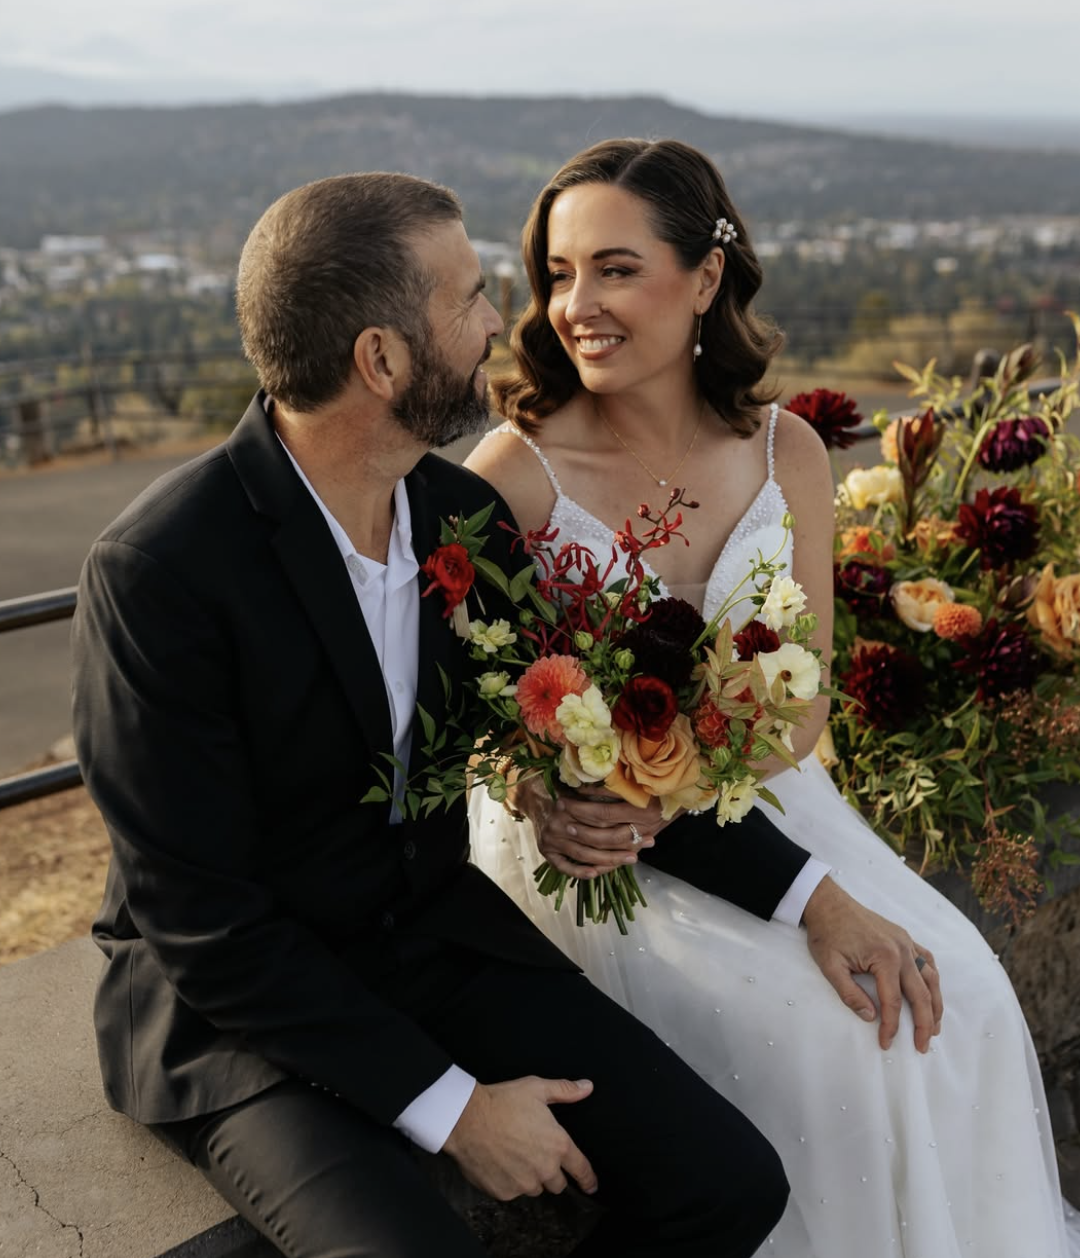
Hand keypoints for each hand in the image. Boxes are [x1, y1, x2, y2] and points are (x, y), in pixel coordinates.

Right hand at [442, 1076, 597, 1200]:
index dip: (588, 1179)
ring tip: (515, 1156)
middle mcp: (544, 1169)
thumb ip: (565, 1090)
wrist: (466, 1119)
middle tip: (536, 1155)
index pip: (581, 1169)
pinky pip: (513, 1192)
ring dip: (530, 1178)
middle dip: (551, 1173)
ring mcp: (524, 1184)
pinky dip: (510, 1182)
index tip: (591, 1185)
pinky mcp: (504, 1193)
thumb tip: (587, 1087)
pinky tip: (500, 1163)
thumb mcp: (537, 1089)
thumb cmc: (502, 1102)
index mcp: (557, 1145)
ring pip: (535, 1188)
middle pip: (558, 1184)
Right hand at [511, 777, 661, 877]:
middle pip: (596, 838)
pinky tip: (596, 873)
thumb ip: (601, 796)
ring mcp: (551, 838)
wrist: (535, 797)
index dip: (625, 824)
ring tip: (632, 859)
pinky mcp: (545, 850)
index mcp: (569, 804)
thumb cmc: (564, 792)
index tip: (647, 827)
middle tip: (647, 843)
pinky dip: (580, 871)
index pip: (602, 818)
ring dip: (610, 859)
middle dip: (624, 843)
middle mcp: (559, 822)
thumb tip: (634, 801)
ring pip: (585, 854)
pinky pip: (564, 866)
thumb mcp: (582, 788)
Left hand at [802, 877, 943, 1052]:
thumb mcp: (830, 966)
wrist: (828, 903)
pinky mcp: (904, 937)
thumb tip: (870, 1017)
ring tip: (934, 1027)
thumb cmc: (827, 933)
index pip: (893, 1002)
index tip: (886, 1044)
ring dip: (935, 1004)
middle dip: (924, 1024)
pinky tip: (932, 992)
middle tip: (922, 1047)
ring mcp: (906, 942)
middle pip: (921, 995)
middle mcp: (902, 950)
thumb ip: (850, 994)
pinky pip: (926, 960)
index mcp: (885, 958)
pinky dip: (932, 979)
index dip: (891, 1027)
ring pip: (931, 978)